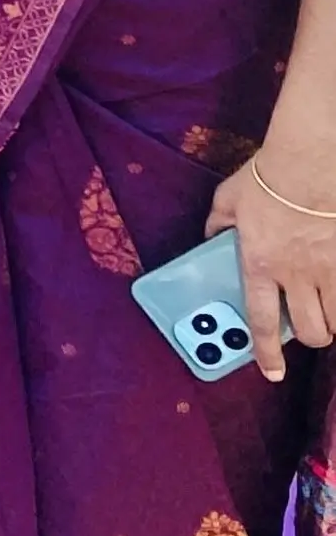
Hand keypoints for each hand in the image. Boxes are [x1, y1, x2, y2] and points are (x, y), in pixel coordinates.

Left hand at [211, 147, 335, 380]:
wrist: (310, 161)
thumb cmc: (267, 178)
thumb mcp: (228, 200)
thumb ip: (218, 224)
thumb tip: (213, 236)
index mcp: (259, 265)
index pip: (262, 322)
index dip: (266, 354)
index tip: (272, 373)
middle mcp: (296, 275)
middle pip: (312, 332)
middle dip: (311, 338)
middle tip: (308, 328)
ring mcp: (331, 270)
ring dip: (334, 322)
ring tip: (327, 310)